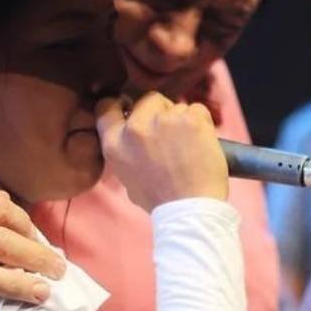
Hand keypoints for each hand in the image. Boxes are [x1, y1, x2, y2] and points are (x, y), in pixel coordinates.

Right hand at [97, 92, 227, 210]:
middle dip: (161, 111)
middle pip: (149, 100)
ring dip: (183, 120)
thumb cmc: (161, 200)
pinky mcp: (190, 119)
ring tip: (190, 147)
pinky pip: (197, 109)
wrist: (190, 210)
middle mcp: (135, 128)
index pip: (107, 107)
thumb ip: (126, 152)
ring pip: (176, 106)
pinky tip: (202, 144)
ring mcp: (164, 120)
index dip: (122, 104)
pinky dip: (202, 123)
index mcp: (115, 143)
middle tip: (172, 135)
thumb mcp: (127, 178)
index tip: (132, 107)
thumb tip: (133, 138)